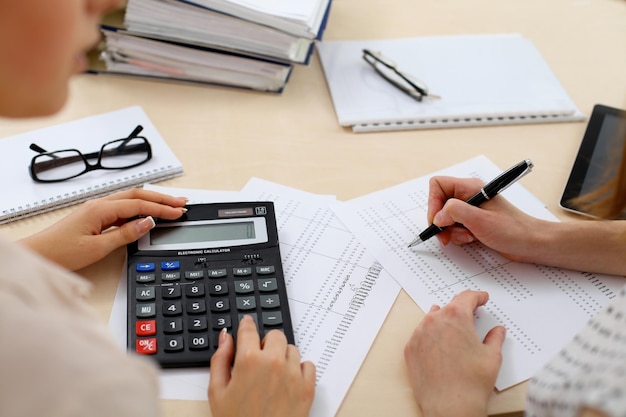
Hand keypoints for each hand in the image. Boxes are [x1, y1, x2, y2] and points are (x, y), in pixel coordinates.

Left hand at [19, 188, 186, 270]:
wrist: (38, 254)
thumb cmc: (60, 252)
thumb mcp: (97, 247)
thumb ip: (124, 234)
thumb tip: (146, 223)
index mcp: (101, 209)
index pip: (139, 205)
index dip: (161, 208)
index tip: (178, 211)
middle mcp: (99, 205)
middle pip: (137, 195)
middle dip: (161, 198)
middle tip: (181, 202)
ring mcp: (97, 209)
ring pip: (131, 199)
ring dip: (152, 200)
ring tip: (169, 204)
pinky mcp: (94, 216)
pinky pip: (123, 207)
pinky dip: (139, 207)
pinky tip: (147, 213)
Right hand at [209, 316, 315, 416]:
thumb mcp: (217, 392)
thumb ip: (220, 360)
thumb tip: (225, 338)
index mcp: (248, 361)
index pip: (249, 329)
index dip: (246, 325)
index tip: (246, 324)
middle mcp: (273, 362)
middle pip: (274, 335)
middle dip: (265, 343)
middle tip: (257, 358)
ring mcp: (293, 374)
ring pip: (291, 349)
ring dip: (282, 356)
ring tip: (271, 375)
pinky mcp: (308, 387)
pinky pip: (308, 365)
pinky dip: (299, 369)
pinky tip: (287, 381)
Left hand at [404, 290, 505, 416]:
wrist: (450, 406)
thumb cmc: (471, 382)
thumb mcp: (492, 356)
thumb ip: (495, 338)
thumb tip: (497, 331)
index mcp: (455, 317)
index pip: (466, 297)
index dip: (477, 296)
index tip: (481, 298)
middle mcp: (433, 321)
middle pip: (448, 307)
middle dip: (461, 310)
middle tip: (471, 314)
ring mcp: (419, 334)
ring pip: (432, 319)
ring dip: (444, 321)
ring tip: (454, 328)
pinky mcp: (410, 348)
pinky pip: (421, 335)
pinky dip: (431, 335)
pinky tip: (440, 345)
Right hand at [426, 176, 542, 261]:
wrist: (532, 243)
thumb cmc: (513, 230)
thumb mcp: (480, 220)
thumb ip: (455, 212)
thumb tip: (438, 216)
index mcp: (470, 187)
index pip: (438, 185)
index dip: (433, 203)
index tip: (438, 220)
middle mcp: (468, 195)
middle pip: (439, 203)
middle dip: (441, 221)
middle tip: (447, 235)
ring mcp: (471, 208)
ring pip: (445, 217)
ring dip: (450, 231)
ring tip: (466, 237)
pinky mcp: (473, 221)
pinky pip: (454, 226)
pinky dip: (457, 235)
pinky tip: (470, 239)